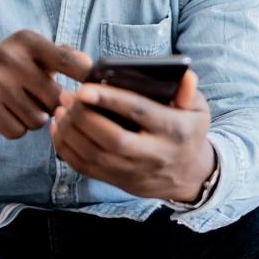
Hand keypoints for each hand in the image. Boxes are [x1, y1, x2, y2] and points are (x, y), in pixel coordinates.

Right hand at [0, 30, 92, 138]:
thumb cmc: (8, 74)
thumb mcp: (31, 56)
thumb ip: (64, 57)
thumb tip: (95, 68)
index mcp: (27, 40)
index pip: (70, 61)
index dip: (86, 79)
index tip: (92, 90)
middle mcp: (9, 56)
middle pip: (55, 98)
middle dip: (50, 107)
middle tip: (35, 101)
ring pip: (38, 119)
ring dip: (32, 120)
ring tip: (17, 107)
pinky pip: (17, 131)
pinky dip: (15, 130)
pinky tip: (3, 116)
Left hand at [50, 69, 214, 201]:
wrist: (190, 175)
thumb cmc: (188, 132)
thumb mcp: (198, 110)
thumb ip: (188, 92)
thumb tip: (185, 76)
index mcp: (174, 130)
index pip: (139, 113)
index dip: (110, 100)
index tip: (84, 88)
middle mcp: (154, 154)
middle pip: (113, 138)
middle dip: (84, 117)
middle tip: (67, 96)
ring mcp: (135, 171)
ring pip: (95, 155)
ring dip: (72, 132)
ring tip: (60, 109)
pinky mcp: (119, 181)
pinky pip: (87, 168)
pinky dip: (68, 150)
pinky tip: (60, 130)